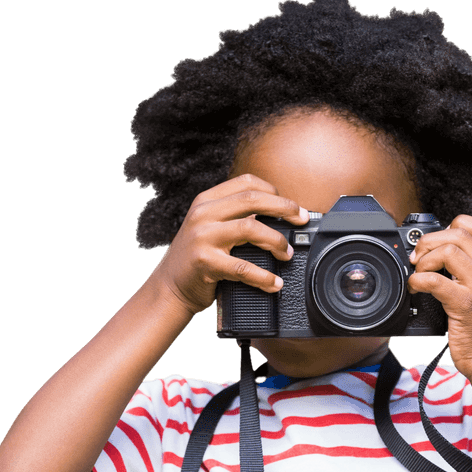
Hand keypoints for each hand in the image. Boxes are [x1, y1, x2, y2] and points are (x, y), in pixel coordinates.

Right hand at [149, 174, 309, 316]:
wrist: (169, 288)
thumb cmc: (196, 260)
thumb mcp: (209, 229)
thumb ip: (233, 218)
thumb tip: (276, 217)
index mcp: (206, 201)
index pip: (246, 183)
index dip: (274, 192)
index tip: (291, 207)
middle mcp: (203, 214)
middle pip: (253, 200)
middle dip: (284, 208)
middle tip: (301, 220)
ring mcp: (202, 237)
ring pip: (251, 229)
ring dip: (276, 241)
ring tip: (287, 254)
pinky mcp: (205, 262)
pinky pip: (243, 267)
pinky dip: (264, 276)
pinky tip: (274, 283)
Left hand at [407, 215, 471, 380]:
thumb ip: (471, 272)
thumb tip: (438, 254)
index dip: (453, 226)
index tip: (438, 244)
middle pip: (459, 234)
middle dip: (429, 242)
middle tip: (418, 258)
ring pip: (448, 251)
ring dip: (424, 260)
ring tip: (418, 275)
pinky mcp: (467, 305)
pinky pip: (435, 280)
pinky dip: (418, 280)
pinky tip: (416, 288)